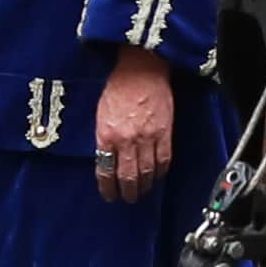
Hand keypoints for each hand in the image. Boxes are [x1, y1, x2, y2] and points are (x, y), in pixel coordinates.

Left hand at [90, 45, 180, 202]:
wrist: (142, 68)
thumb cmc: (119, 85)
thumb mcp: (101, 113)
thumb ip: (104, 137)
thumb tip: (107, 157)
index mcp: (106, 134)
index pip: (105, 171)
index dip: (107, 187)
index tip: (109, 195)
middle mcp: (126, 140)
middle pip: (127, 176)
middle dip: (127, 192)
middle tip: (127, 198)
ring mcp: (147, 137)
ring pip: (146, 172)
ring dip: (144, 186)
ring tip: (142, 192)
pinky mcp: (164, 132)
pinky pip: (164, 160)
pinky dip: (160, 171)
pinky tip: (157, 175)